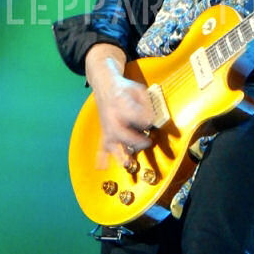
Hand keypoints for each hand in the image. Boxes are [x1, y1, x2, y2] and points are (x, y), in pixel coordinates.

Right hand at [85, 45, 154, 167]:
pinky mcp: (105, 132)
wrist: (105, 86)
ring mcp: (107, 126)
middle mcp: (112, 117)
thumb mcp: (139, 90)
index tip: (151, 121)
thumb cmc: (124, 89)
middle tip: (148, 142)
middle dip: (135, 140)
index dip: (145, 119)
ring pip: (112, 142)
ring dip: (120, 153)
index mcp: (121, 103)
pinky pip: (101, 147)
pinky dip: (101, 158)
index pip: (134, 115)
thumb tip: (152, 119)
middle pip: (122, 132)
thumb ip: (147, 104)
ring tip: (128, 162)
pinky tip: (102, 167)